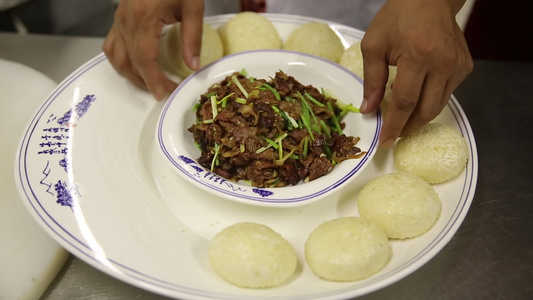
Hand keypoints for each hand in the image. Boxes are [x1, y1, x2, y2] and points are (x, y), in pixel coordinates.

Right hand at [103, 0, 204, 99]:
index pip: (145, 60)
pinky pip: (111, 45)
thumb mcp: (192, 6)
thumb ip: (192, 37)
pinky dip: (120, 61)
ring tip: (149, 84)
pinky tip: (133, 66)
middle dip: (146, 82)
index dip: (155, 80)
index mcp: (144, 18)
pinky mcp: (118, 17)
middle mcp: (126, 21)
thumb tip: (192, 66)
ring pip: (117, 57)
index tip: (166, 92)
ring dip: (131, 75)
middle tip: (164, 90)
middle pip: (130, 62)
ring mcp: (119, 19)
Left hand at [360, 0, 472, 146]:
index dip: (394, 126)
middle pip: (426, 110)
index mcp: (418, 57)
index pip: (405, 103)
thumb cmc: (398, 17)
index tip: (385, 141)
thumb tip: (368, 109)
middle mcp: (443, 63)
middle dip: (408, 128)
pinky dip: (430, 101)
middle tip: (393, 135)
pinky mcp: (464, 66)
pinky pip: (447, 93)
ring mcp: (457, 65)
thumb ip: (372, 80)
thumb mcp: (374, 45)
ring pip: (438, 105)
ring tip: (402, 118)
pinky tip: (417, 96)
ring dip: (419, 117)